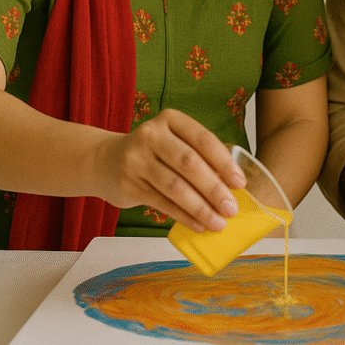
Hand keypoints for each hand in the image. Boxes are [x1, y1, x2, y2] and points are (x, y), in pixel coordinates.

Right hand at [95, 109, 245, 232]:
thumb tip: (233, 187)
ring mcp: (136, 160)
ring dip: (200, 208)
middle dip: (214, 189)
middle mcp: (150, 135)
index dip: (224, 163)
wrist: (104, 161)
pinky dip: (184, 216)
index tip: (240, 183)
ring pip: (175, 187)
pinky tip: (199, 225)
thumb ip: (199, 156)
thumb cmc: (153, 152)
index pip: (203, 140)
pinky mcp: (128, 184)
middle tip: (232, 208)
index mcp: (170, 120)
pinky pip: (162, 204)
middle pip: (189, 164)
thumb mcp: (174, 141)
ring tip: (219, 222)